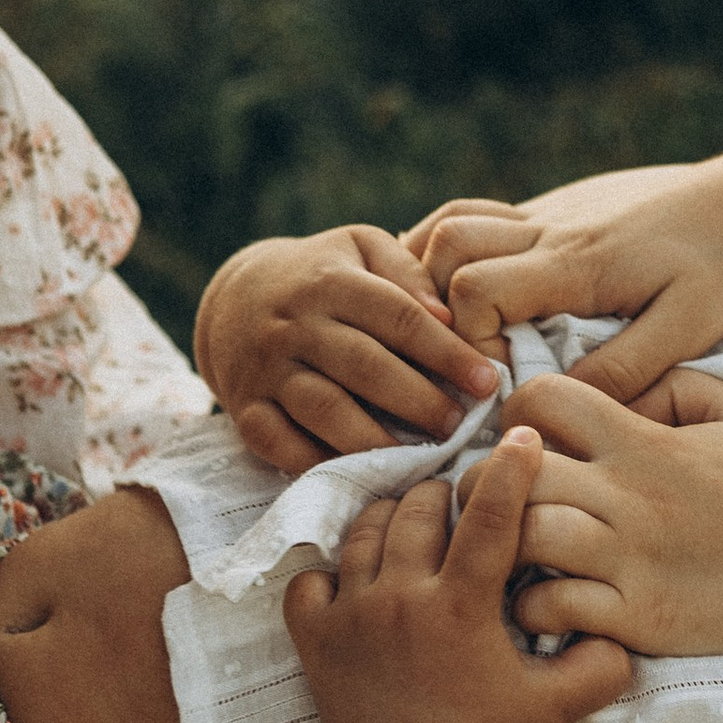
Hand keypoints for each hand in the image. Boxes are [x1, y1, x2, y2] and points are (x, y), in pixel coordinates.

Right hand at [196, 228, 503, 473]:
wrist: (234, 297)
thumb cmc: (323, 274)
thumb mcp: (362, 248)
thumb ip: (406, 272)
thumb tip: (448, 314)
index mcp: (332, 282)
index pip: (398, 317)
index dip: (446, 352)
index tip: (488, 382)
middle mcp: (295, 326)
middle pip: (365, 367)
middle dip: (419, 400)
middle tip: (460, 425)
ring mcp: (266, 370)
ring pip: (324, 410)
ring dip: (375, 439)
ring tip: (419, 458)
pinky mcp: (244, 408)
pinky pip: (279, 443)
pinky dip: (318, 463)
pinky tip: (360, 474)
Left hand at [286, 428, 632, 722]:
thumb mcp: (563, 705)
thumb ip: (604, 660)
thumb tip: (623, 619)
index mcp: (462, 607)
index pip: (490, 513)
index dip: (509, 467)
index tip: (520, 435)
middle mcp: (400, 600)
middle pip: (418, 506)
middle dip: (445, 495)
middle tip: (462, 507)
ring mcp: (351, 618)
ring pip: (364, 531)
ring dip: (393, 520)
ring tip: (417, 532)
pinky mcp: (315, 641)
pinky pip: (309, 578)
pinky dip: (332, 570)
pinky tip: (360, 580)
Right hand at [410, 155, 722, 403]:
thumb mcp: (689, 329)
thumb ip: (624, 370)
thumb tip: (557, 405)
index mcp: (576, 262)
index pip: (474, 290)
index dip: (469, 340)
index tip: (502, 380)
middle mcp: (551, 229)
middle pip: (446, 248)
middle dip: (438, 304)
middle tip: (472, 354)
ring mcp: (552, 211)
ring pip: (455, 222)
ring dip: (441, 271)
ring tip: (462, 325)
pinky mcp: (563, 207)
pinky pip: (487, 217)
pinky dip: (464, 250)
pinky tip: (483, 289)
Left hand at [501, 370, 722, 660]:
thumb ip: (675, 384)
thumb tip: (617, 393)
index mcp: (648, 443)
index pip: (545, 399)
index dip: (521, 411)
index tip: (529, 435)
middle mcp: (630, 499)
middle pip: (512, 474)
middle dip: (489, 482)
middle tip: (498, 499)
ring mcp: (632, 563)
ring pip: (522, 540)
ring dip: (503, 545)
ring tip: (512, 552)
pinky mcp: (640, 620)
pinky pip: (551, 610)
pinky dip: (536, 606)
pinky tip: (549, 600)